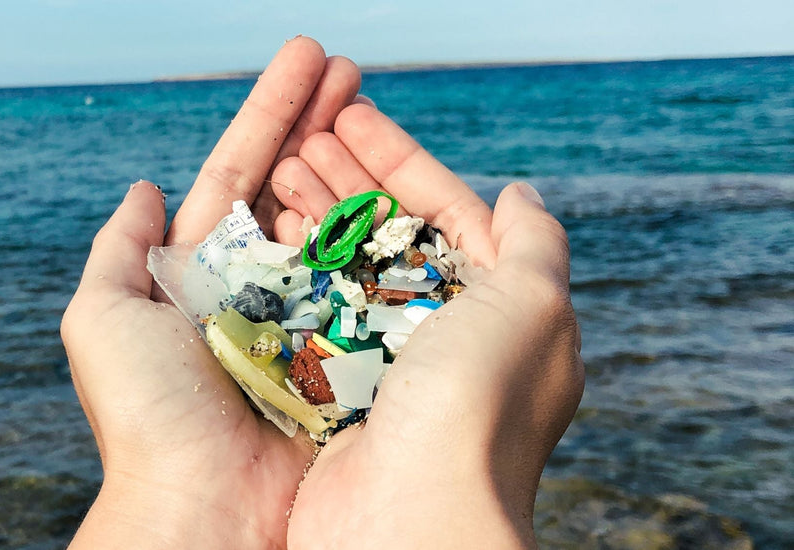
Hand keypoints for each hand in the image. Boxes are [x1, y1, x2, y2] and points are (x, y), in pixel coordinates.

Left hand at [61, 37, 361, 548]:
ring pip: (335, 221)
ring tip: (372, 103)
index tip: (309, 60)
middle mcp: (255, 286)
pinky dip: (382, 232)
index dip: (271, 114)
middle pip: (293, 185)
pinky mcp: (346, 349)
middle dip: (319, 122)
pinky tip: (399, 181)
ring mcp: (306, 315)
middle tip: (352, 68)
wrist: (202, 506)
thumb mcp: (100, 318)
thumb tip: (141, 187)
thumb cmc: (144, 413)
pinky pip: (369, 280)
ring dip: (355, 161)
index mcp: (200, 271)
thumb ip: (118, 248)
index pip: (239, 173)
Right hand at [273, 104, 584, 548]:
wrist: (408, 518)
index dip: (400, 160)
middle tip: (304, 131)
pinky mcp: (340, 391)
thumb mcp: (534, 307)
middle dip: (350, 179)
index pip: (449, 213)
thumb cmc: (478, 406)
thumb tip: (521, 193)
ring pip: (348, 270)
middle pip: (391, 235)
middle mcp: (447, 338)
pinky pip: (317, 315)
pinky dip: (295, 269)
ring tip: (280, 166)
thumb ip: (535, 243)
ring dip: (316, 213)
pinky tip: (270, 230)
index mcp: (503, 313)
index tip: (350, 115)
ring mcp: (389, 366)